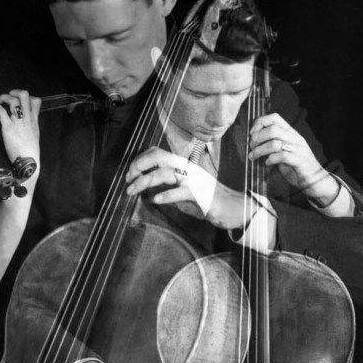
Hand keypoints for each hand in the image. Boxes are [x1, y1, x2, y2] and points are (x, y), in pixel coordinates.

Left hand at [0, 89, 40, 183]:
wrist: (29, 162)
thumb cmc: (30, 152)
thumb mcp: (34, 137)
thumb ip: (30, 128)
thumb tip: (24, 126)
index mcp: (34, 121)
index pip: (36, 101)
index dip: (28, 97)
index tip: (21, 100)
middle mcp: (27, 119)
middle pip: (25, 95)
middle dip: (16, 92)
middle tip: (10, 95)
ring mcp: (18, 122)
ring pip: (13, 100)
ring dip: (4, 97)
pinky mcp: (8, 128)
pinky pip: (1, 111)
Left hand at [125, 147, 253, 229]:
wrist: (236, 208)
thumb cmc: (209, 201)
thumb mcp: (184, 192)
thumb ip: (169, 188)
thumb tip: (149, 190)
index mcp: (183, 167)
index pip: (158, 154)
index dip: (140, 160)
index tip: (129, 175)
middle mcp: (188, 169)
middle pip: (159, 157)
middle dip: (139, 165)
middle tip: (127, 180)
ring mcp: (195, 180)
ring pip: (165, 173)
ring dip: (144, 181)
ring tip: (131, 191)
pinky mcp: (202, 194)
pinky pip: (182, 191)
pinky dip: (167, 195)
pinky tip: (155, 199)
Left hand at [248, 114, 339, 204]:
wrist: (316, 181)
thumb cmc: (296, 168)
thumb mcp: (284, 153)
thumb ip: (273, 146)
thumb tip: (253, 143)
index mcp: (292, 134)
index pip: (275, 118)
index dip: (260, 123)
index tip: (251, 134)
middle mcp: (296, 139)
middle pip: (272, 129)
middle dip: (257, 138)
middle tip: (251, 148)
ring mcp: (299, 150)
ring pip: (275, 143)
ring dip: (260, 150)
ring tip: (253, 157)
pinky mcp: (300, 162)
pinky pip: (282, 156)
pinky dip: (271, 159)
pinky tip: (267, 163)